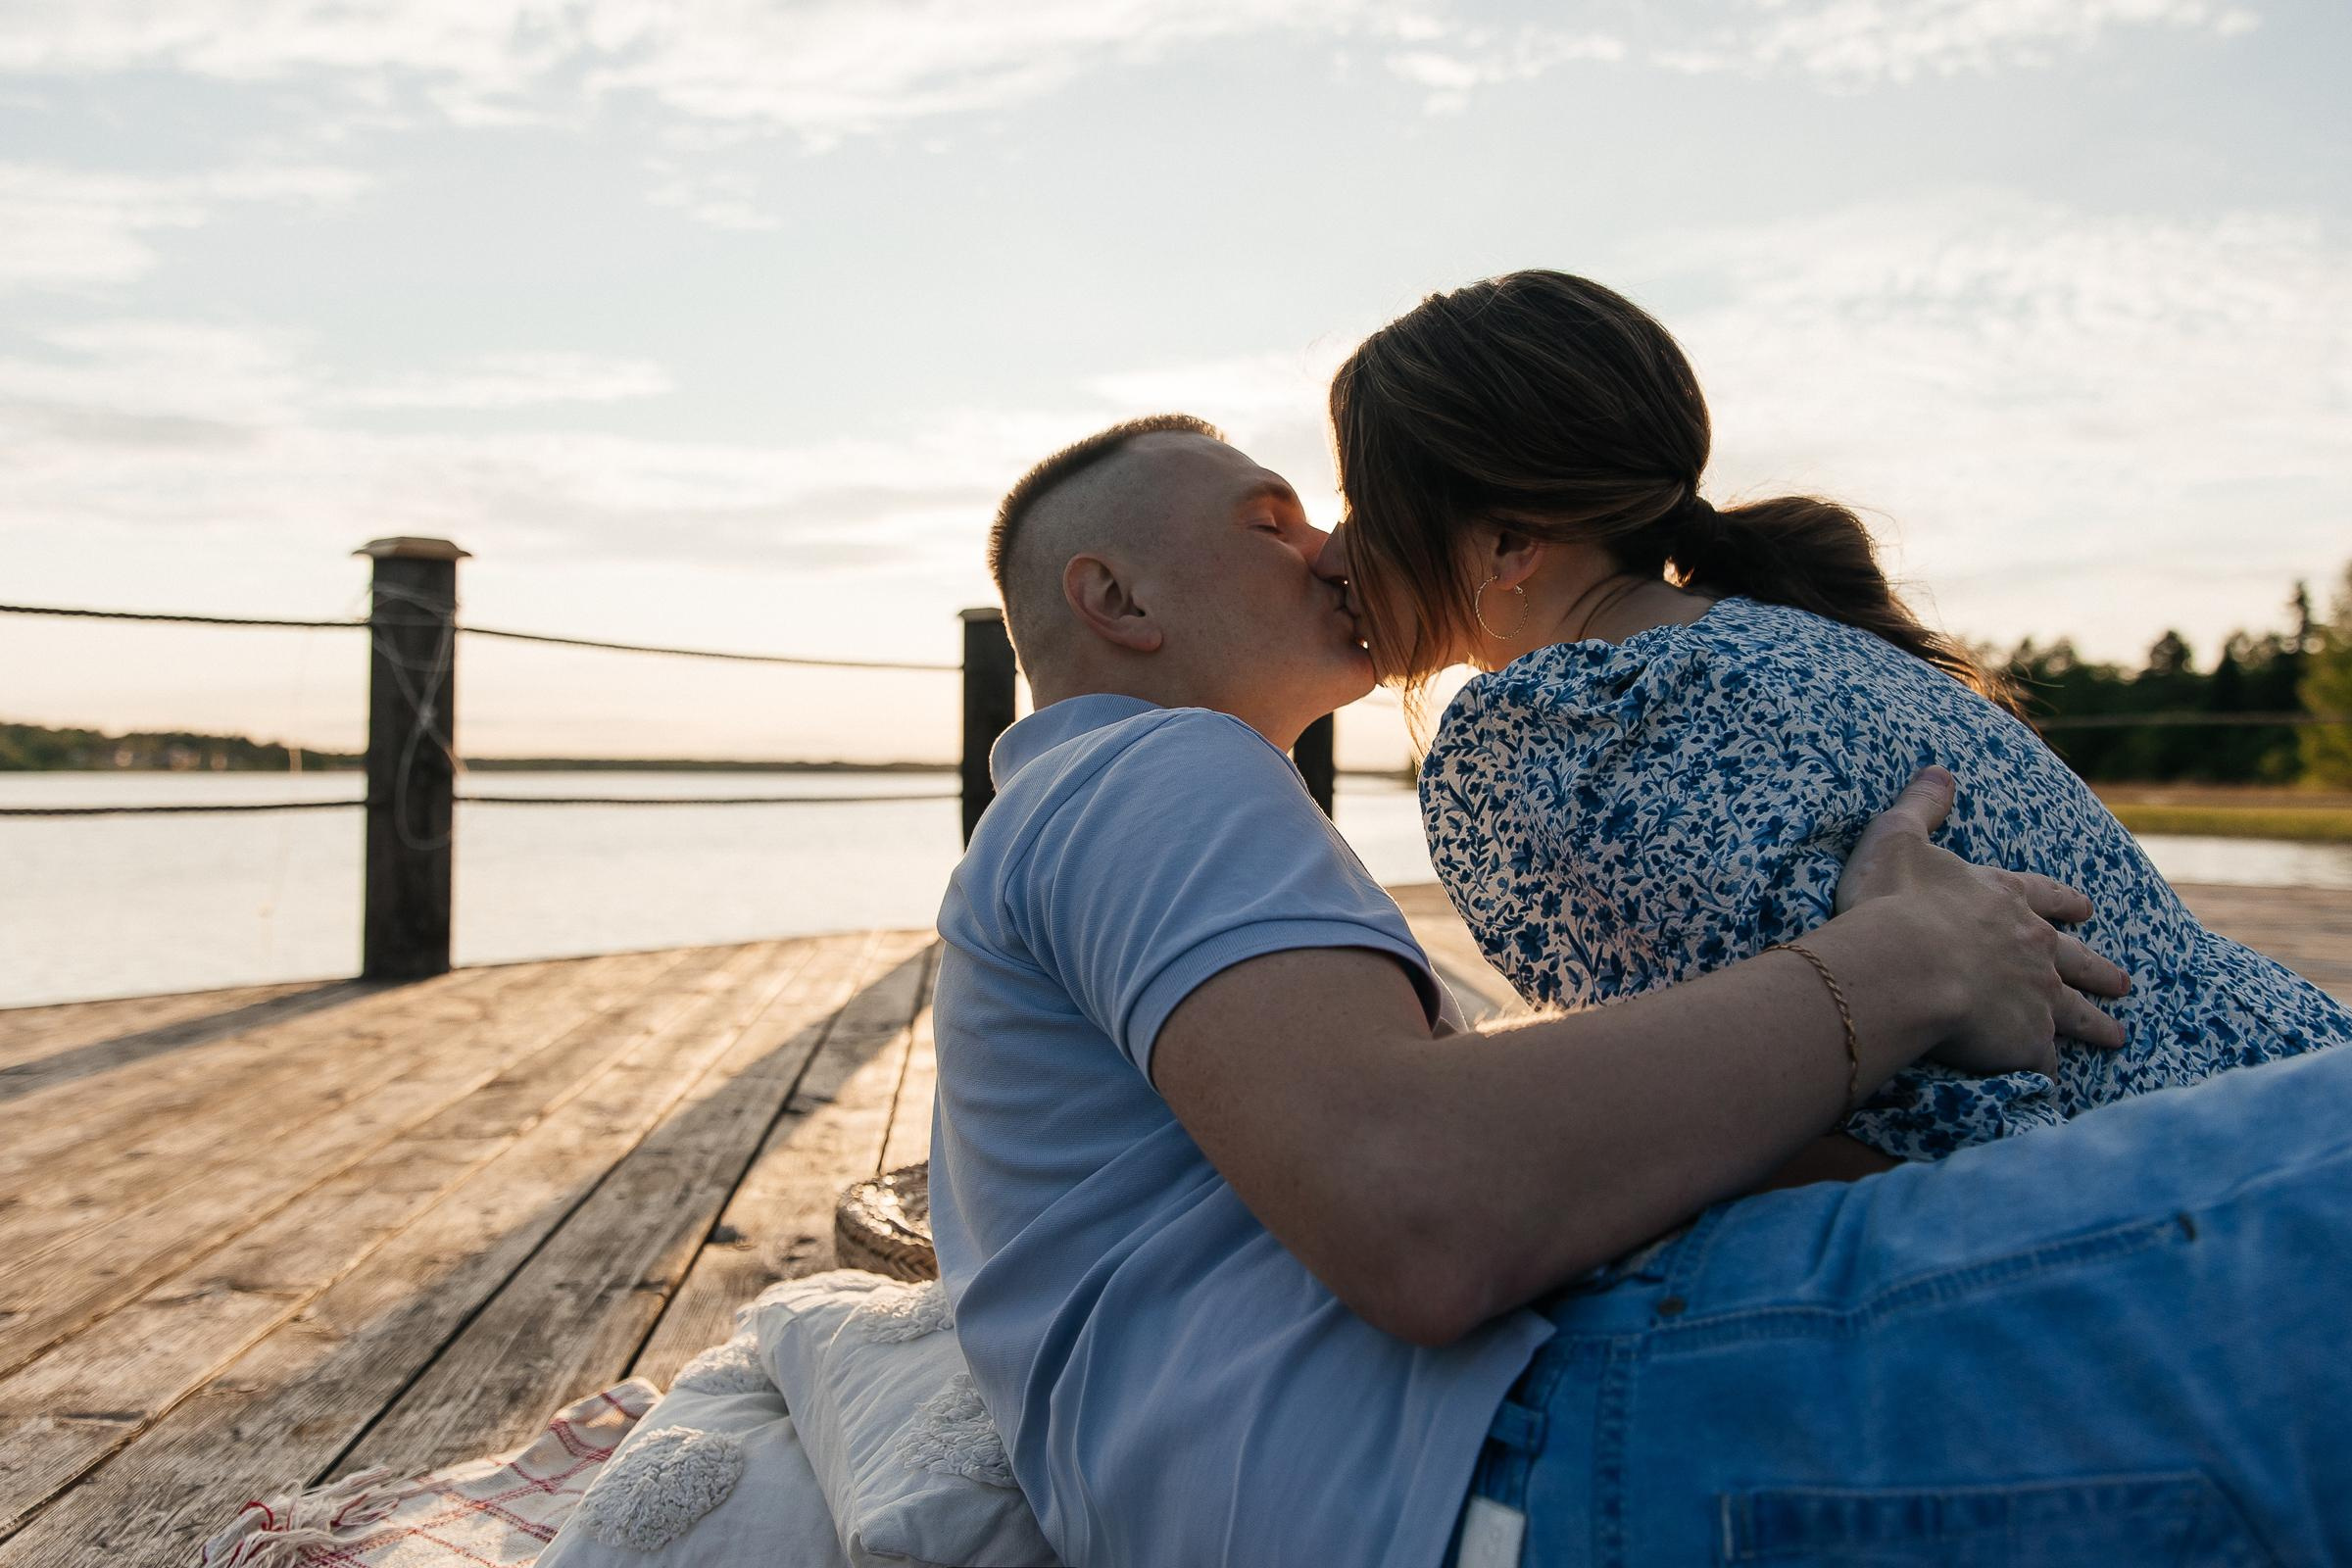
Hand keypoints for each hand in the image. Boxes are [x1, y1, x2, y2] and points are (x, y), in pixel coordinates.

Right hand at [1837, 768, 2129, 1076]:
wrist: (1908, 963)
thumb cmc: (1895, 900)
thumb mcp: (1899, 838)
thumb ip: (1921, 806)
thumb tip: (1938, 769)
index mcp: (2005, 899)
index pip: (2044, 896)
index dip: (2063, 902)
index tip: (2087, 909)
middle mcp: (2033, 946)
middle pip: (2075, 959)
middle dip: (2098, 970)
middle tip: (2123, 982)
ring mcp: (2037, 996)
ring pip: (2076, 1013)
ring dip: (2097, 1023)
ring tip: (2117, 1036)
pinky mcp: (2028, 1042)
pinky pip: (2042, 1063)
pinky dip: (2046, 1073)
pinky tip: (2053, 1085)